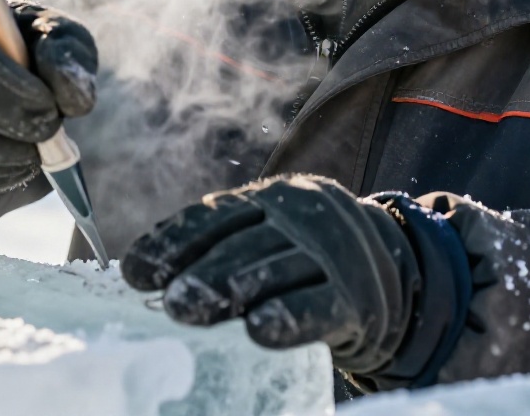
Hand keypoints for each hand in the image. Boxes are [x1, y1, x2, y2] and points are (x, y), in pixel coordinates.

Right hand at [0, 0, 96, 193]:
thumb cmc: (3, 41)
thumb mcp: (39, 27)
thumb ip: (65, 51)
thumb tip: (77, 101)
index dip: (23, 98)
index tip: (51, 108)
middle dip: (19, 137)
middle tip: (47, 133)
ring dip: (10, 162)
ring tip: (32, 147)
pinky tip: (10, 161)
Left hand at [121, 175, 421, 374]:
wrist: (394, 273)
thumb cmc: (306, 262)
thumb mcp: (268, 239)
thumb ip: (220, 247)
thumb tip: (146, 277)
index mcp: (270, 198)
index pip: (214, 216)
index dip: (172, 242)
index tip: (134, 271)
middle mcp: (300, 216)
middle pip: (242, 243)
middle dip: (199, 270)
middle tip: (166, 299)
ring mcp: (331, 254)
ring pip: (276, 269)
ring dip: (231, 288)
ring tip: (189, 310)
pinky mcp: (356, 298)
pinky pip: (318, 307)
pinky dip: (288, 318)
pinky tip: (259, 330)